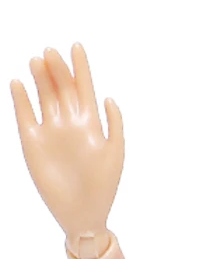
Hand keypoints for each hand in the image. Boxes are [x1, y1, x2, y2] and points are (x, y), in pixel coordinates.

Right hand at [11, 44, 124, 237]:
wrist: (83, 212)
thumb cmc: (104, 185)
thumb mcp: (116, 153)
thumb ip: (114, 125)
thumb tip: (109, 97)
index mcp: (91, 123)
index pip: (84, 88)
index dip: (81, 67)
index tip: (76, 46)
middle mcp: (69, 122)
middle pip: (62, 88)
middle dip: (58, 69)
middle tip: (51, 51)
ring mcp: (50, 130)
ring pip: (43, 97)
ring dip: (40, 79)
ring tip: (37, 60)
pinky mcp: (32, 142)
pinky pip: (24, 115)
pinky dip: (21, 99)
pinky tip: (18, 83)